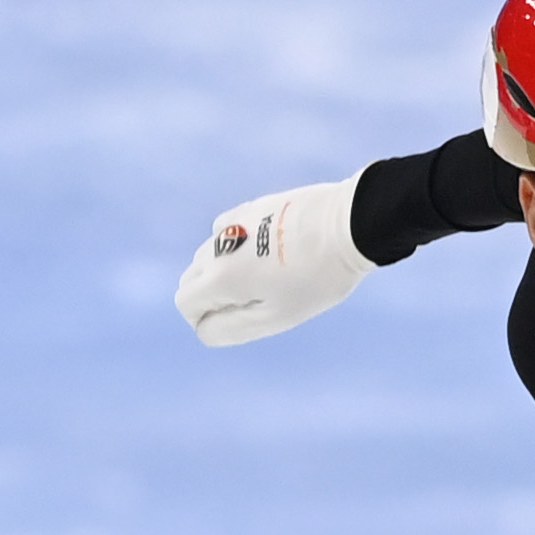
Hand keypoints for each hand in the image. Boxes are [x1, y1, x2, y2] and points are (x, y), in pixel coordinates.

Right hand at [173, 180, 367, 346]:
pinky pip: (227, 232)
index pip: (185, 304)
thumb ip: (231, 329)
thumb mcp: (275, 317)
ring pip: (208, 255)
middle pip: (192, 279)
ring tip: (270, 274)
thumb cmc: (316, 278)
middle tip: (258, 300)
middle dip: (212, 296)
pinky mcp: (251, 206)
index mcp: (219, 277)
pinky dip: (237, 247)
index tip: (244, 317)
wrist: (349, 223)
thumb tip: (203, 328)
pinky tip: (270, 250)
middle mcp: (217, 246)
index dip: (207, 319)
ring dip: (225, 271)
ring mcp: (233, 221)